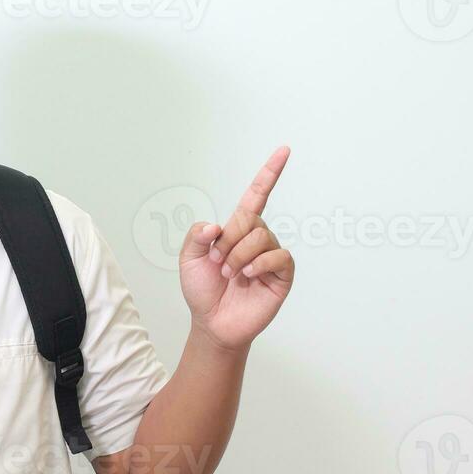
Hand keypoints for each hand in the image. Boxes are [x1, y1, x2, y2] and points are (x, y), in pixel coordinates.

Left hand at [178, 147, 294, 352]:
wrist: (212, 323)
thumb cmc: (202, 291)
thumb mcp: (188, 259)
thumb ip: (196, 236)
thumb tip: (217, 226)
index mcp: (237, 230)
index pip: (257, 195)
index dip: (269, 173)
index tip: (284, 150)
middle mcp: (258, 239)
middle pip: (250, 219)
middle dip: (228, 241)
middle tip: (218, 263)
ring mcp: (271, 257)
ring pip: (262, 237)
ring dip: (239, 256)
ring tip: (231, 275)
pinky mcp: (282, 276)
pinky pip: (278, 256)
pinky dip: (258, 264)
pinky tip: (248, 277)